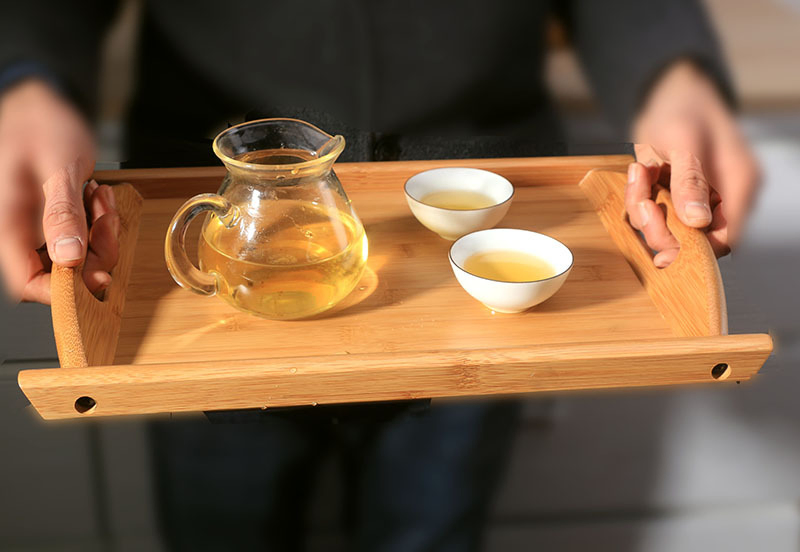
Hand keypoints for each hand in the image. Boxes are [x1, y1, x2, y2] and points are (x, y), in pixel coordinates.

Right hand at [0, 79, 118, 302]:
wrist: (42, 101)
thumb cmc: (41, 125)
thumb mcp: (57, 168)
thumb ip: (61, 212)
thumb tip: (68, 258)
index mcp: (9, 223)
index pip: (27, 282)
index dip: (61, 290)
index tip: (95, 276)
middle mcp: (22, 230)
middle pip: (61, 271)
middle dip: (93, 250)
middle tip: (104, 217)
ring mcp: (39, 225)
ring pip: (78, 254)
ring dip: (99, 232)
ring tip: (98, 195)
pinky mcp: (56, 218)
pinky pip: (82, 234)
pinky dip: (97, 220)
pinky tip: (96, 193)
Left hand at [627, 61, 759, 266]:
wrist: (668, 91)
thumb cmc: (683, 108)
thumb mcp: (684, 140)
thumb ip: (690, 181)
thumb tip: (697, 222)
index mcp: (739, 185)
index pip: (726, 240)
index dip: (695, 248)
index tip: (663, 235)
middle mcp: (722, 198)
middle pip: (694, 242)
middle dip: (661, 227)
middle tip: (644, 203)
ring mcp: (698, 199)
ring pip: (668, 230)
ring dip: (645, 210)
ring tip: (640, 173)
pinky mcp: (675, 197)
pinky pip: (654, 215)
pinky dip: (640, 200)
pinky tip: (640, 172)